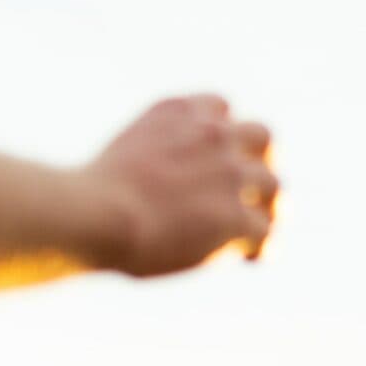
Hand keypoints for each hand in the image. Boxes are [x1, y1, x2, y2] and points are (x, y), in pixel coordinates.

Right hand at [85, 94, 278, 274]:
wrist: (94, 213)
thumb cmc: (90, 196)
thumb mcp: (126, 155)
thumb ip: (157, 156)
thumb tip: (169, 189)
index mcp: (178, 112)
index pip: (221, 107)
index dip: (226, 132)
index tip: (220, 154)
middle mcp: (211, 135)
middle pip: (262, 136)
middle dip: (262, 161)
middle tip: (254, 191)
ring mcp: (229, 174)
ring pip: (274, 185)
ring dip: (268, 208)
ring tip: (253, 232)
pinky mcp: (236, 217)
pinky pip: (266, 232)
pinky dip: (260, 247)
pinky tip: (246, 258)